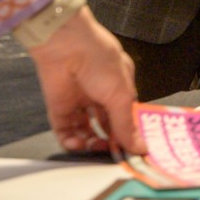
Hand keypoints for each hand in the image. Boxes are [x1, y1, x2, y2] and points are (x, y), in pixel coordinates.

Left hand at [26, 7, 145, 154]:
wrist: (66, 45)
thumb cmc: (99, 58)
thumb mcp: (120, 94)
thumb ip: (126, 124)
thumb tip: (140, 146)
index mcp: (121, 90)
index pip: (127, 119)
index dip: (129, 136)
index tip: (133, 152)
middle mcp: (100, 97)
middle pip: (107, 128)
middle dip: (111, 143)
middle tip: (114, 154)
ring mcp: (80, 104)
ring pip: (87, 133)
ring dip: (92, 144)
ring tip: (96, 148)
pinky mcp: (59, 108)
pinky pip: (66, 132)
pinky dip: (71, 141)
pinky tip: (79, 144)